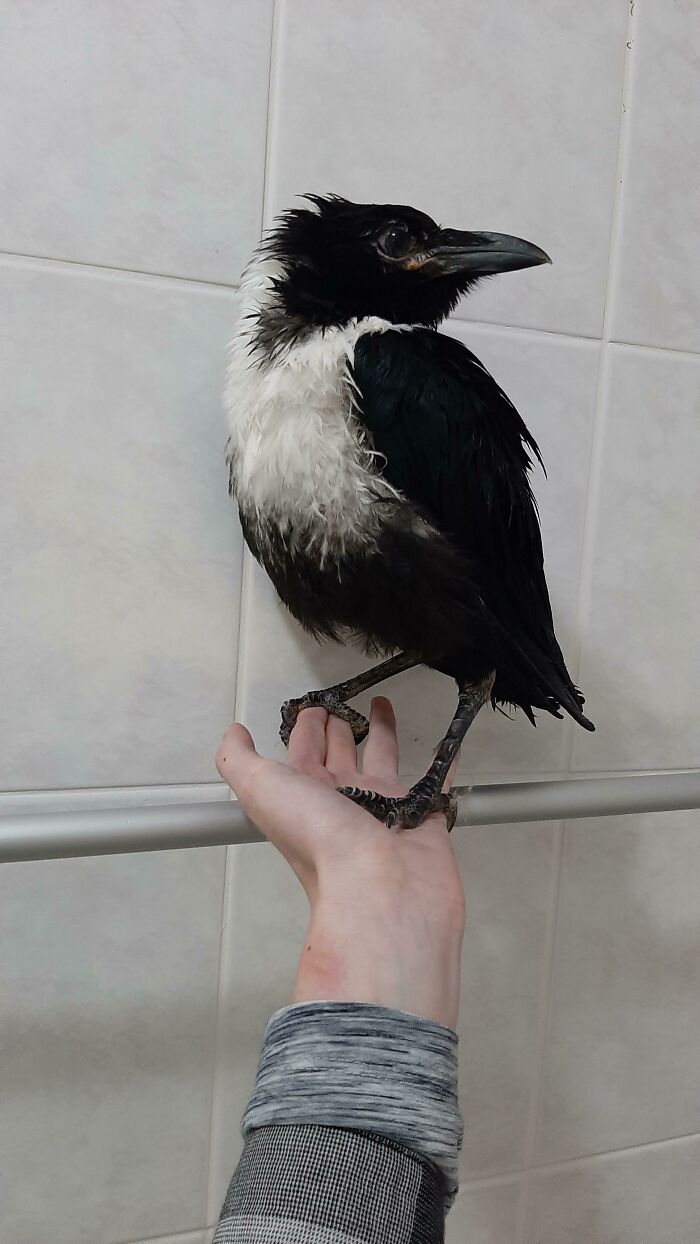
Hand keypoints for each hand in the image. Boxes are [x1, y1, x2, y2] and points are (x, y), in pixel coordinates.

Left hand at [216, 698, 464, 1028]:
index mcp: (304, 797)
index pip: (303, 752)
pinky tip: (448, 743)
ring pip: (382, 762)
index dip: (306, 728)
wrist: (380, 890)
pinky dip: (442, 763)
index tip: (314, 703)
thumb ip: (239, 760)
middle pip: (340, 757)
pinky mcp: (425, 818)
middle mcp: (343, 803)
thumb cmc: (319, 838)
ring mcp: (385, 811)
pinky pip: (436, 782)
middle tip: (345, 702)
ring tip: (384, 703)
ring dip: (382, 734)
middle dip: (339, 730)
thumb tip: (233, 733)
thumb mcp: (261, 790)